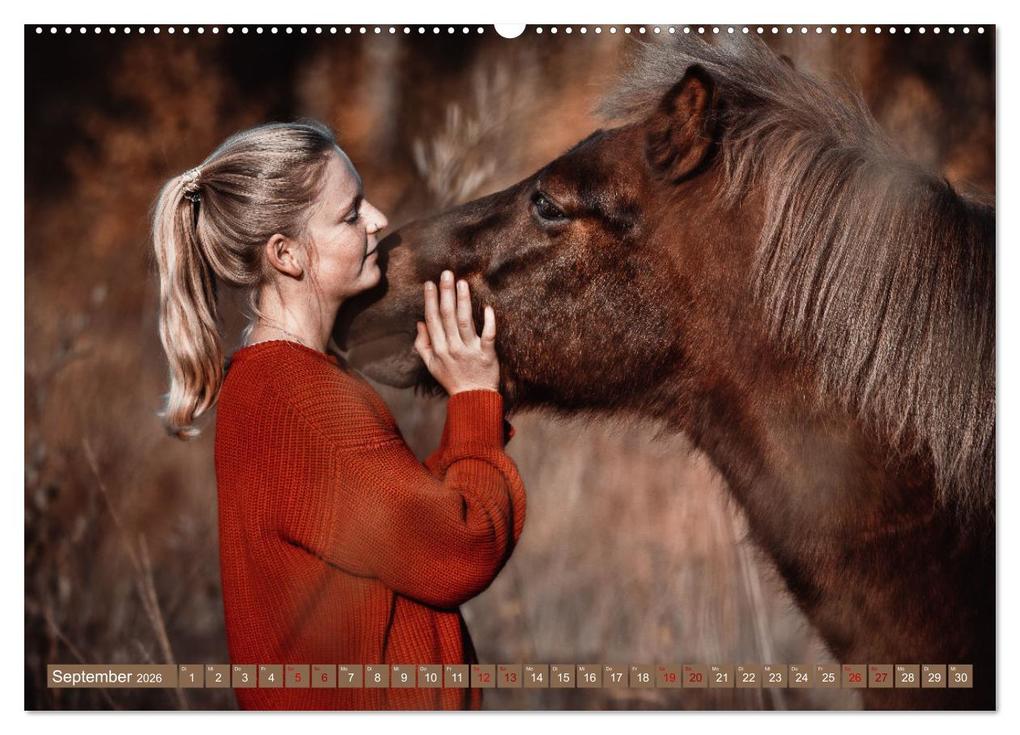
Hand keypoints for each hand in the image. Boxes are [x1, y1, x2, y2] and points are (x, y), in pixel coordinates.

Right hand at [414, 269, 498, 394]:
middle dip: (446, 293)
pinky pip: (488, 335)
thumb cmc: (451, 379)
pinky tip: (488, 307)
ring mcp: (470, 350)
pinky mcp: (487, 354)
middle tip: (447, 274)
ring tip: (462, 283)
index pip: (433, 319)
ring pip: (465, 321)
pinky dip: (489, 322)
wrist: (473, 398)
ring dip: (463, 301)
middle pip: (447, 316)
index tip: (430, 283)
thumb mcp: (431, 365)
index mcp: (438, 348)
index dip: (431, 300)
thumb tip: (419, 323)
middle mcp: (452, 347)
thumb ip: (422, 344)